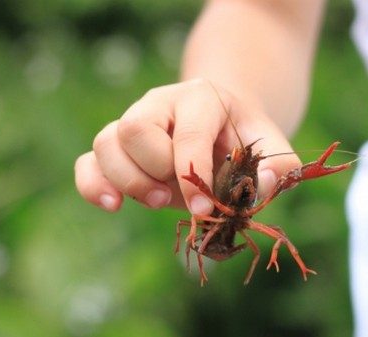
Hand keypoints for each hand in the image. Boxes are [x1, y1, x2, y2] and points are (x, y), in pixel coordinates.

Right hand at [74, 79, 301, 214]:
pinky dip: (93, 187)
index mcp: (200, 98)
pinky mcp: (116, 149)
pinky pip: (87, 163)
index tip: (202, 208)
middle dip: (153, 172)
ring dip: (127, 181)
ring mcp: (132, 123)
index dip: (192, 174)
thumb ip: (279, 165)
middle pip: (133, 130)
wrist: (222, 126)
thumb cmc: (245, 139)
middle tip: (174, 195)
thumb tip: (262, 183)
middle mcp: (159, 104)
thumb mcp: (271, 145)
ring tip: (157, 200)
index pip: (186, 133)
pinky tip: (113, 206)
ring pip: (105, 144)